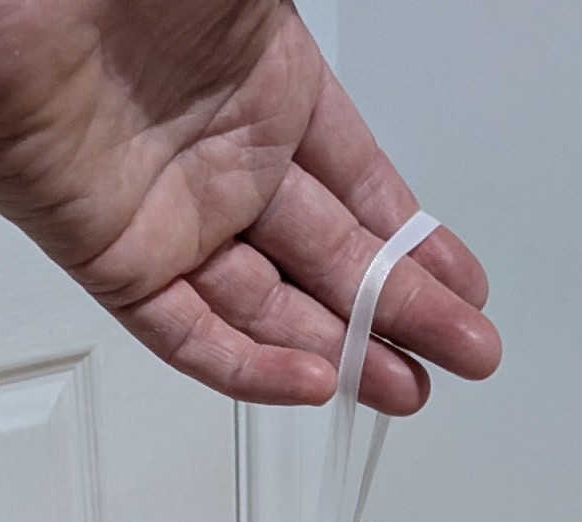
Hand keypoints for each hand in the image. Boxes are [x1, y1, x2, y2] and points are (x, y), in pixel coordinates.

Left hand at [0, 0, 499, 411]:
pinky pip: (188, 332)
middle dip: (402, 314)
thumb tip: (370, 117)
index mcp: (270, 88)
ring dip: (340, 352)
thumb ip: (316, 70)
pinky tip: (313, 382)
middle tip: (464, 359)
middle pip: (330, 260)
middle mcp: (226, 162)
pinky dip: (248, 363)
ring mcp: (172, 218)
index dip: (417, 244)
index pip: (361, 189)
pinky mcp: (114, 262)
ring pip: (270, 307)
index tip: (467, 290)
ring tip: (406, 389)